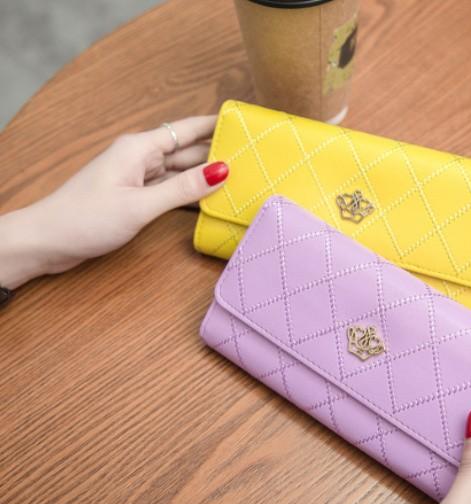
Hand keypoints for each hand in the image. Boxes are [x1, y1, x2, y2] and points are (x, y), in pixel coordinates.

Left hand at [0, 117, 228, 288]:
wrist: (49, 240)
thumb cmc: (86, 219)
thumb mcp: (141, 205)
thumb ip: (182, 189)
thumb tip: (221, 171)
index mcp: (140, 148)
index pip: (187, 130)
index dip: (215, 125)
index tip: (243, 124)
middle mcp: (140, 157)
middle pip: (187, 151)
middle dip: (216, 154)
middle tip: (251, 160)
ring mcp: (137, 177)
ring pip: (179, 171)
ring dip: (204, 177)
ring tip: (238, 181)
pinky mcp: (134, 195)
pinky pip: (169, 189)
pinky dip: (188, 194)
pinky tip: (208, 201)